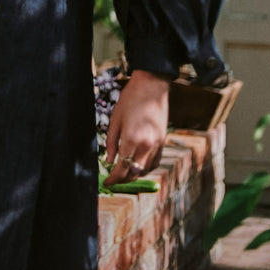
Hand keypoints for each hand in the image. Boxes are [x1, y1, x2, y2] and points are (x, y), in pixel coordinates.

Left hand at [103, 69, 168, 185]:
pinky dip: (145, 168)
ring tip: (123, 173)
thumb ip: (111, 142)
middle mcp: (147, 145)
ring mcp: (157, 145)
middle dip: (123, 180)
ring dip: (134, 175)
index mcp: (132, 139)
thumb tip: (108, 160)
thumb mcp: (115, 119)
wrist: (152, 87)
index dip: (114, 179)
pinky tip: (137, 165)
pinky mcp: (163, 142)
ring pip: (145, 170)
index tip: (106, 183)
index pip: (122, 168)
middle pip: (134, 173)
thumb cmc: (130, 99)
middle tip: (113, 180)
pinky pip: (154, 163)